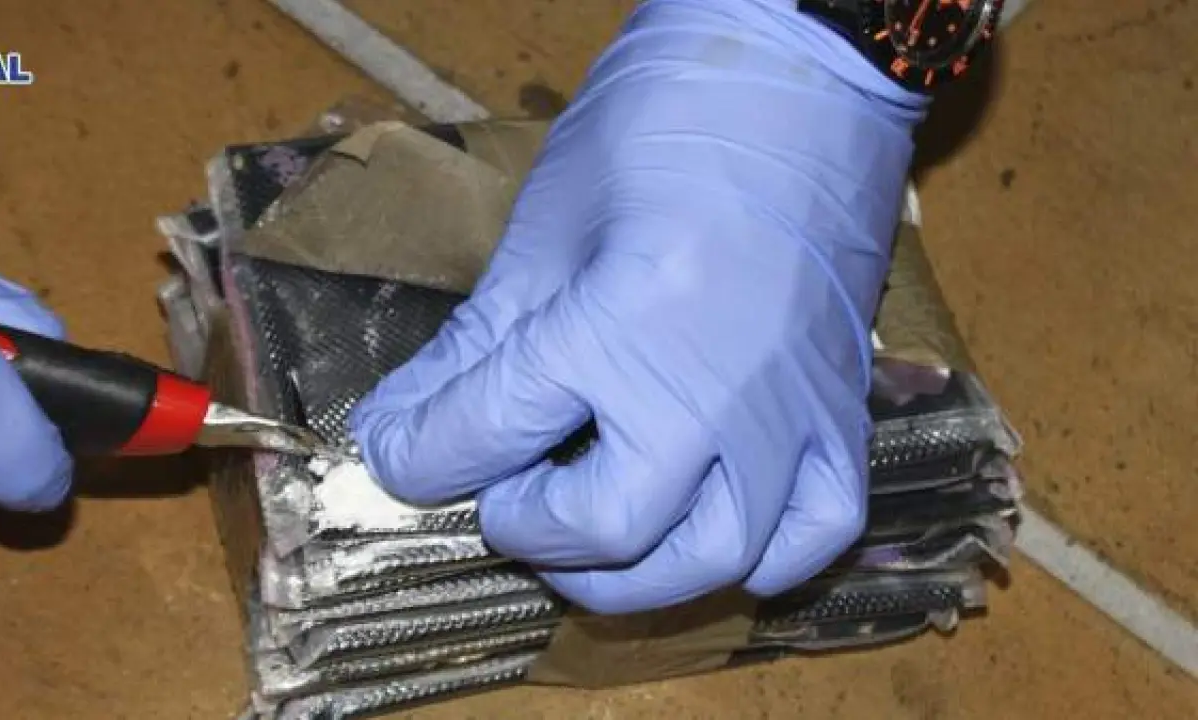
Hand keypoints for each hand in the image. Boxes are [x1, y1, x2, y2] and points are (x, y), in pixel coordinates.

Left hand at [350, 0, 926, 612]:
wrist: (801, 78)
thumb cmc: (664, 125)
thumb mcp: (547, 227)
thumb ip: (474, 344)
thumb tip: (400, 430)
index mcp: (624, 320)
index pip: (490, 432)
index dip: (419, 455)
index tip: (400, 452)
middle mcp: (717, 390)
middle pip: (605, 527)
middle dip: (526, 527)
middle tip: (502, 489)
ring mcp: (791, 412)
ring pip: (712, 558)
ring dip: (629, 571)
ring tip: (587, 528)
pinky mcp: (847, 413)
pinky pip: (815, 533)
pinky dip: (754, 557)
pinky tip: (706, 524)